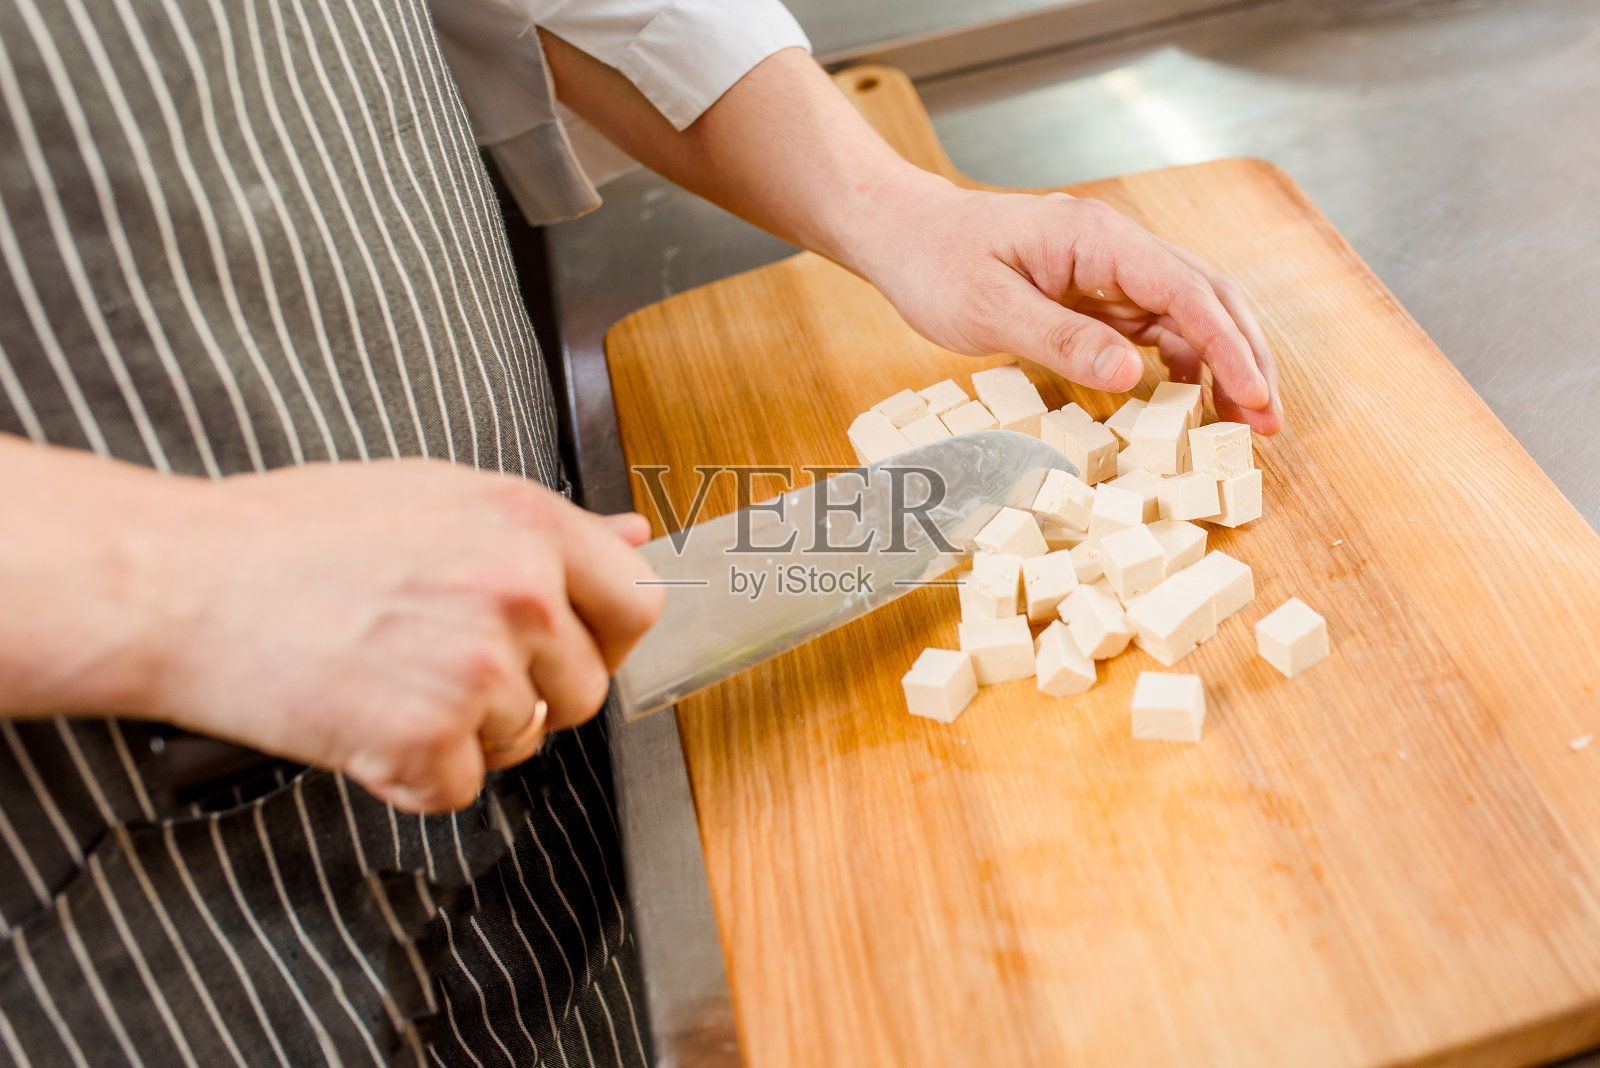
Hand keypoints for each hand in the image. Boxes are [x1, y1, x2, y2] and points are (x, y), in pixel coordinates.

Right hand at [138, 460, 662, 811]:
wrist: (182, 580)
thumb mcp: (437, 496)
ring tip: (390, 680)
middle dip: (531, 695)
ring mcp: (477, 668)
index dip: (606, 636)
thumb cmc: (295, 535)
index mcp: (529, 524)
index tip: (568, 646)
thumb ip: (545, 529)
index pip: (641, 604)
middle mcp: (519, 593)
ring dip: (467, 734)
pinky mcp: (426, 737)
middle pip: (588, 690)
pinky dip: (411, 776)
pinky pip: (458, 789)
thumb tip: (634, 536)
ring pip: (525, 742)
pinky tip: (364, 722)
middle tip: (448, 668)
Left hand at [855, 172, 1282, 433]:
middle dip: (1246, 356)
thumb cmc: (935, 263)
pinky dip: (1184, 364)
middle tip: (1269, 419)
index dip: (1228, 345)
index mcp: (1097, 238)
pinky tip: (1193, 401)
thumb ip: (1062, 340)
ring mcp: (1109, 270)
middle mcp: (1115, 248)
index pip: (1186, 290)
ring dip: (1223, 364)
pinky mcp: (1097, 294)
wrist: (903, 234)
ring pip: (1190, 314)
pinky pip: (1156, 327)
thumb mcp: (988, 309)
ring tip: (1244, 421)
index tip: (1255, 394)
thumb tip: (1133, 375)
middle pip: (1207, 297)